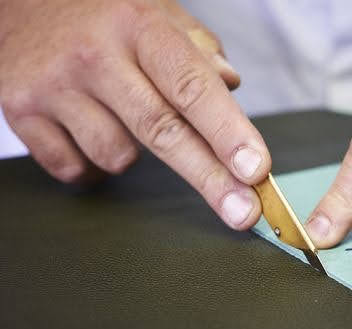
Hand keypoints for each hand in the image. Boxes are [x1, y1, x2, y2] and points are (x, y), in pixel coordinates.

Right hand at [0, 0, 270, 229]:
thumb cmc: (103, 14)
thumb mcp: (156, 14)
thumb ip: (197, 51)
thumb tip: (231, 85)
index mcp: (140, 27)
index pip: (192, 86)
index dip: (228, 132)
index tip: (255, 170)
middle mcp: (96, 56)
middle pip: (162, 131)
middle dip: (209, 179)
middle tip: (243, 213)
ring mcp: (55, 86)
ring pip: (118, 156)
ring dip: (135, 155)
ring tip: (121, 116)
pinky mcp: (22, 111)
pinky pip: (76, 168)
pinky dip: (94, 164)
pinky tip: (90, 130)